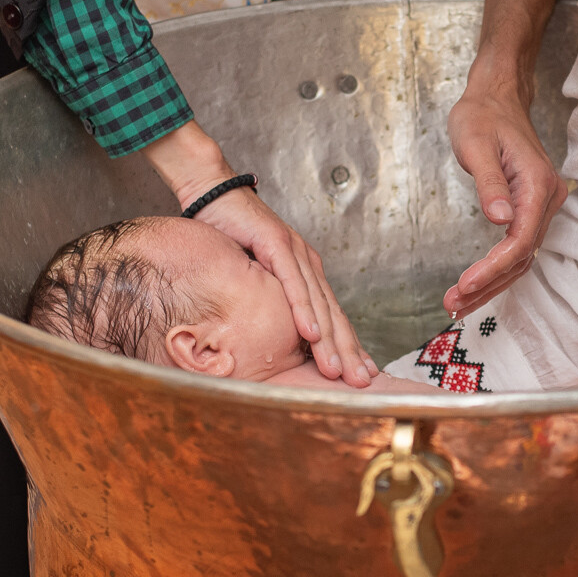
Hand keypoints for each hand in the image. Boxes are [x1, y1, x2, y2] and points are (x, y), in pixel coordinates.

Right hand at [193, 187, 377, 385]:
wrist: (215, 194)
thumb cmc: (232, 236)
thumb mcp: (255, 277)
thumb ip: (270, 300)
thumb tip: (277, 336)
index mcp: (307, 272)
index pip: (332, 315)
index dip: (348, 345)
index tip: (362, 374)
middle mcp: (308, 263)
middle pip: (332, 314)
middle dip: (349, 351)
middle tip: (360, 382)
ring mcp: (295, 252)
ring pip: (317, 303)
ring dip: (329, 339)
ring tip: (337, 369)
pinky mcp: (276, 243)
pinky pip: (292, 282)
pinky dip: (303, 308)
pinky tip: (311, 332)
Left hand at [443, 82, 566, 316]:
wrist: (496, 98)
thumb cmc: (482, 116)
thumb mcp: (475, 144)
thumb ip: (490, 183)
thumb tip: (500, 220)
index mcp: (536, 184)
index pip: (519, 240)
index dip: (492, 268)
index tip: (464, 285)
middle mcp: (547, 198)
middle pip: (522, 257)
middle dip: (488, 284)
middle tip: (453, 304)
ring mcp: (542, 205)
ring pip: (521, 258)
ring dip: (492, 283)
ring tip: (458, 303)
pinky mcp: (531, 208)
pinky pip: (518, 247)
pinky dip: (497, 269)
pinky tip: (476, 284)